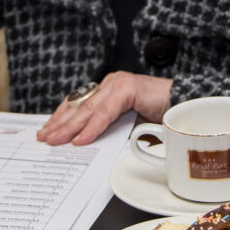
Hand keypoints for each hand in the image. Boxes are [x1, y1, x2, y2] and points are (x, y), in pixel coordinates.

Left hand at [37, 72, 171, 145]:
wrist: (186, 106)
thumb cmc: (160, 117)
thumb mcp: (127, 126)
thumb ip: (109, 130)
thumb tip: (86, 145)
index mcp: (108, 90)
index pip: (78, 103)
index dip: (61, 117)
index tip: (47, 130)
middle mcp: (110, 84)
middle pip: (78, 106)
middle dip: (59, 123)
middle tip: (44, 137)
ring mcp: (117, 83)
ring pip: (87, 109)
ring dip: (69, 127)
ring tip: (55, 140)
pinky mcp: (127, 88)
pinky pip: (104, 112)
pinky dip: (92, 127)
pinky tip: (80, 139)